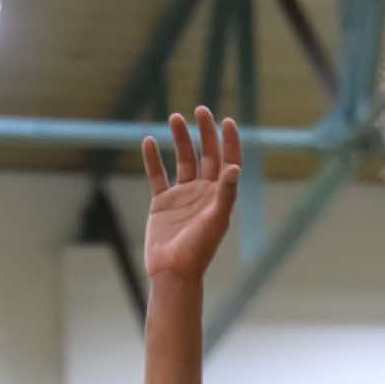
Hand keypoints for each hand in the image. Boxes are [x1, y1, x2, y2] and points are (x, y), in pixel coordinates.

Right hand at [141, 108, 241, 282]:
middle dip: (205, 131)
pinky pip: (157, 175)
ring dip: (180, 138)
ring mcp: (182, 196)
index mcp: (220, 196)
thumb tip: (235, 167)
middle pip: (206, 154)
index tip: (226, 120)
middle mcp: (203, 192)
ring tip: (174, 117)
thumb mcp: (215, 221)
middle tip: (200, 110)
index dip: (229, 141)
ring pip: (183, 160)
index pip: (229, 161)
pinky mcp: (162, 203)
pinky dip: (153, 159)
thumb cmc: (198, 251)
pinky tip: (149, 142)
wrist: (173, 273)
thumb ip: (226, 194)